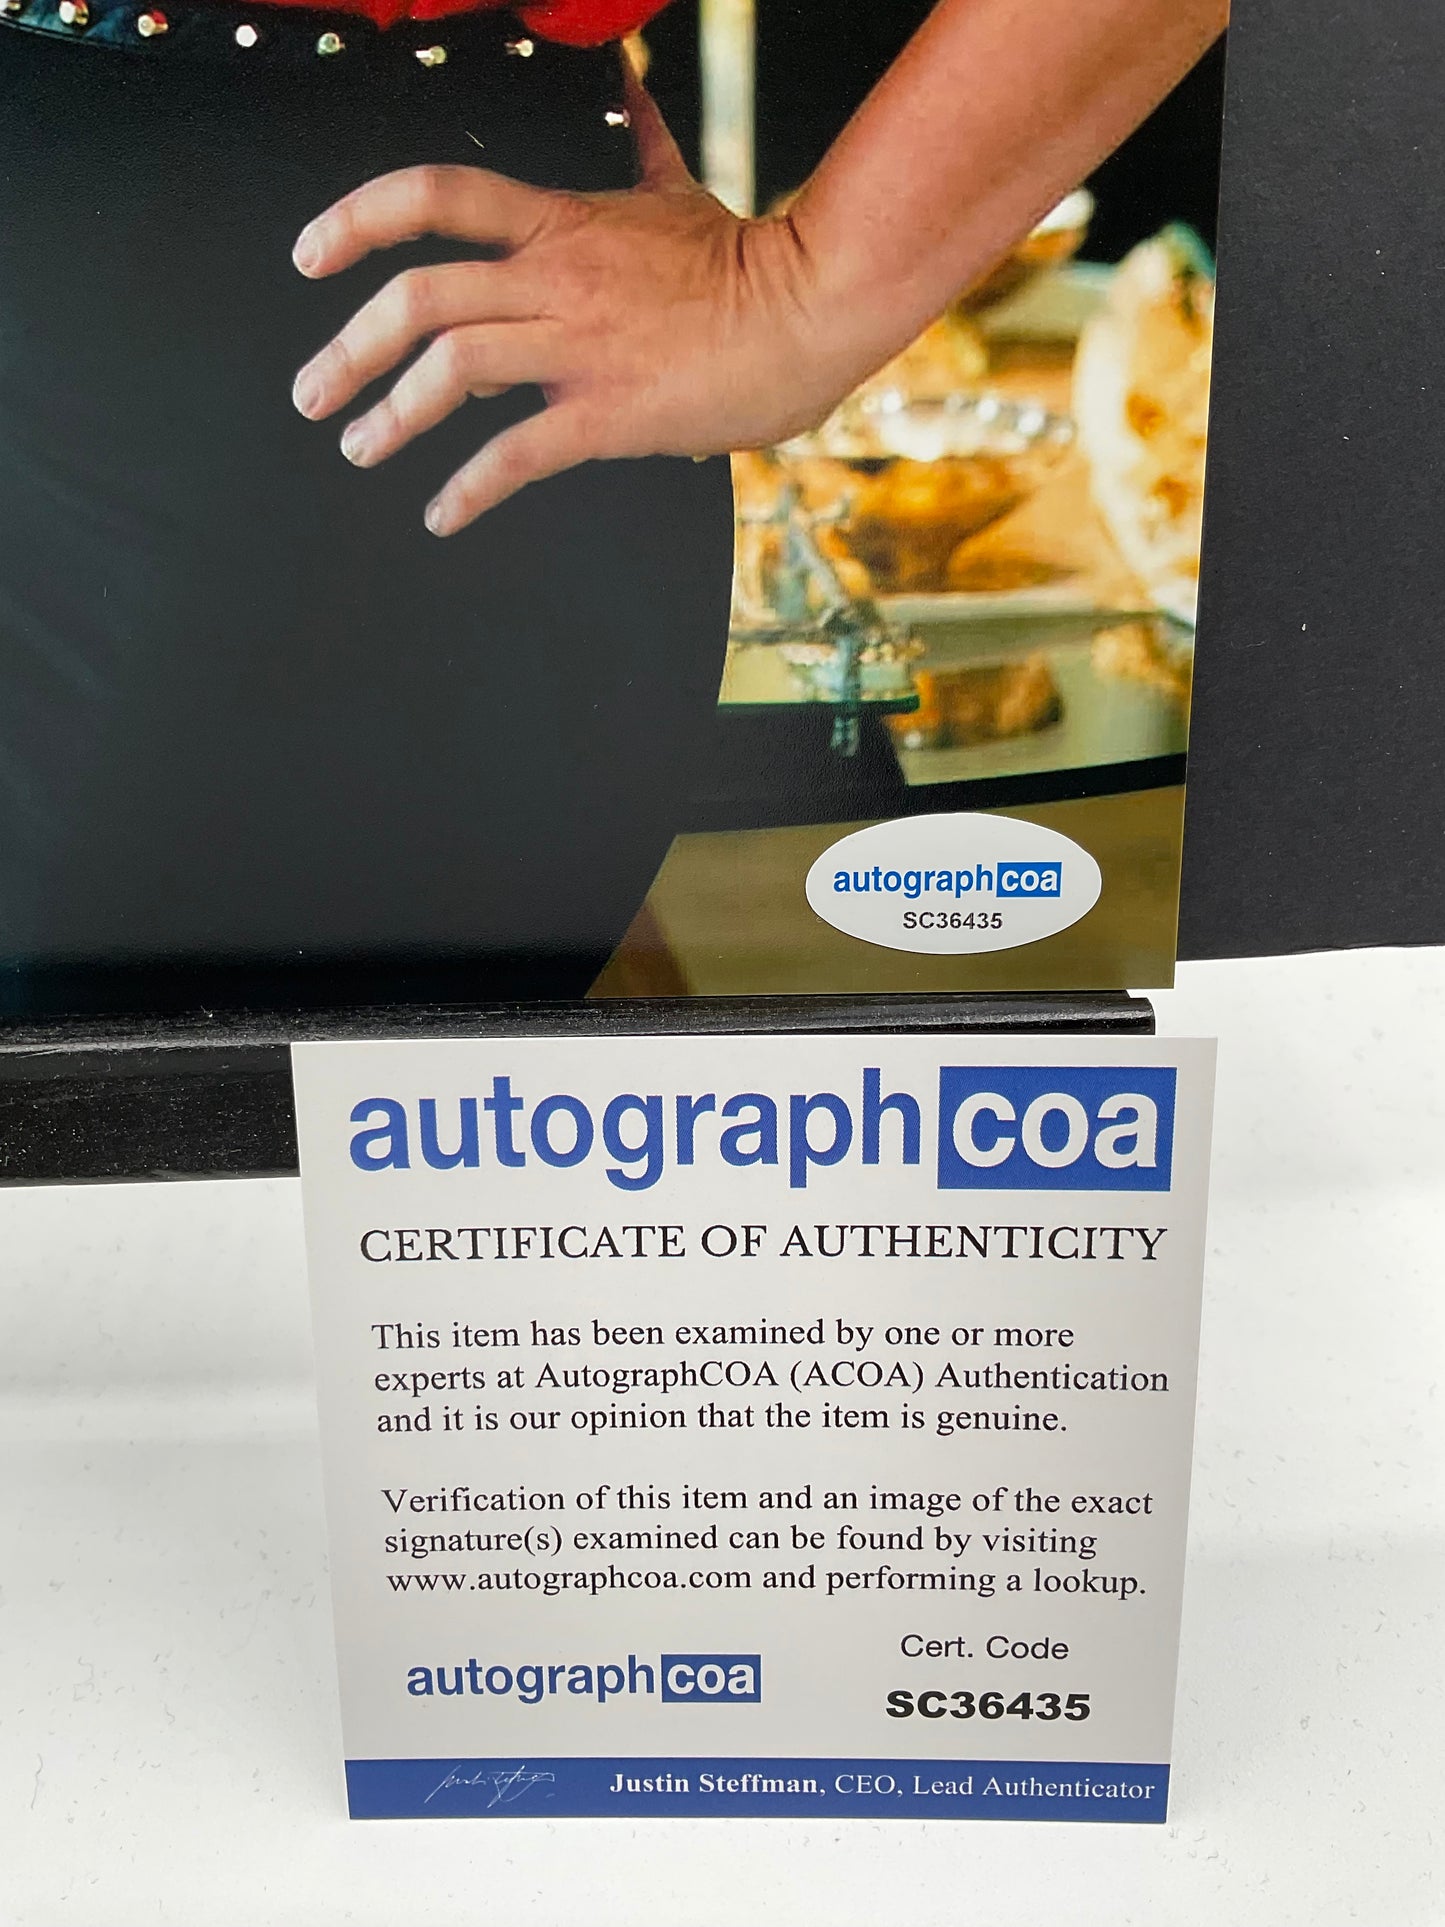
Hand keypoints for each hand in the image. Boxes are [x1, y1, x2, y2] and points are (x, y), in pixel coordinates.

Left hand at [290, 63, 849, 534]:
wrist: (810, 309)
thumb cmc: (747, 260)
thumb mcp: (675, 186)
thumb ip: (636, 140)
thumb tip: (626, 81)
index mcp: (559, 222)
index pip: (434, 196)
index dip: (356, 220)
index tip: (310, 256)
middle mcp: (553, 279)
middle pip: (418, 296)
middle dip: (348, 346)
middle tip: (313, 389)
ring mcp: (578, 346)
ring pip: (451, 369)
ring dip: (390, 414)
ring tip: (360, 446)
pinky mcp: (608, 412)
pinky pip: (517, 453)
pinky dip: (468, 489)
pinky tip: (442, 512)